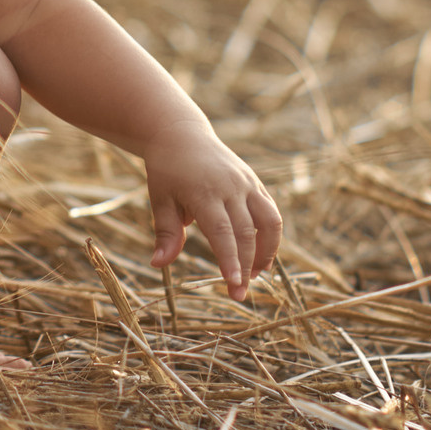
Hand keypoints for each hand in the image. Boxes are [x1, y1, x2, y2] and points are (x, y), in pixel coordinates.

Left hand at [141, 120, 283, 300]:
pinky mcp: (255, 182)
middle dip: (246, 266)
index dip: (230, 260)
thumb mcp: (159, 199)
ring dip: (266, 252)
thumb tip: (159, 265)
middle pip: (247, 232)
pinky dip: (271, 235)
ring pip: (269, 221)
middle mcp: (231, 187)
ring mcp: (246, 183)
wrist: (181, 134)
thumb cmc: (166, 170)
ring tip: (255, 275)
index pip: (222, 232)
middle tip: (239, 295)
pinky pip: (270, 211)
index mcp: (204, 192)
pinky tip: (262, 255)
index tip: (234, 285)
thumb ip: (165, 233)